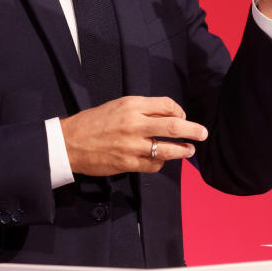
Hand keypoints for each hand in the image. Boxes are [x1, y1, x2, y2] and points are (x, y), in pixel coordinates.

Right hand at [59, 96, 206, 175]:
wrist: (69, 142)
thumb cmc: (94, 122)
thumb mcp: (118, 105)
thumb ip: (143, 109)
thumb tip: (169, 116)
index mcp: (132, 105)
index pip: (167, 105)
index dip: (179, 112)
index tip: (182, 117)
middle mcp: (134, 123)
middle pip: (172, 126)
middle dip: (192, 130)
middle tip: (203, 133)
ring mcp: (131, 145)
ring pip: (166, 149)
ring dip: (183, 150)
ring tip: (190, 150)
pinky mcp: (127, 163)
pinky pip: (153, 165)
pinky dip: (161, 163)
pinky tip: (162, 160)